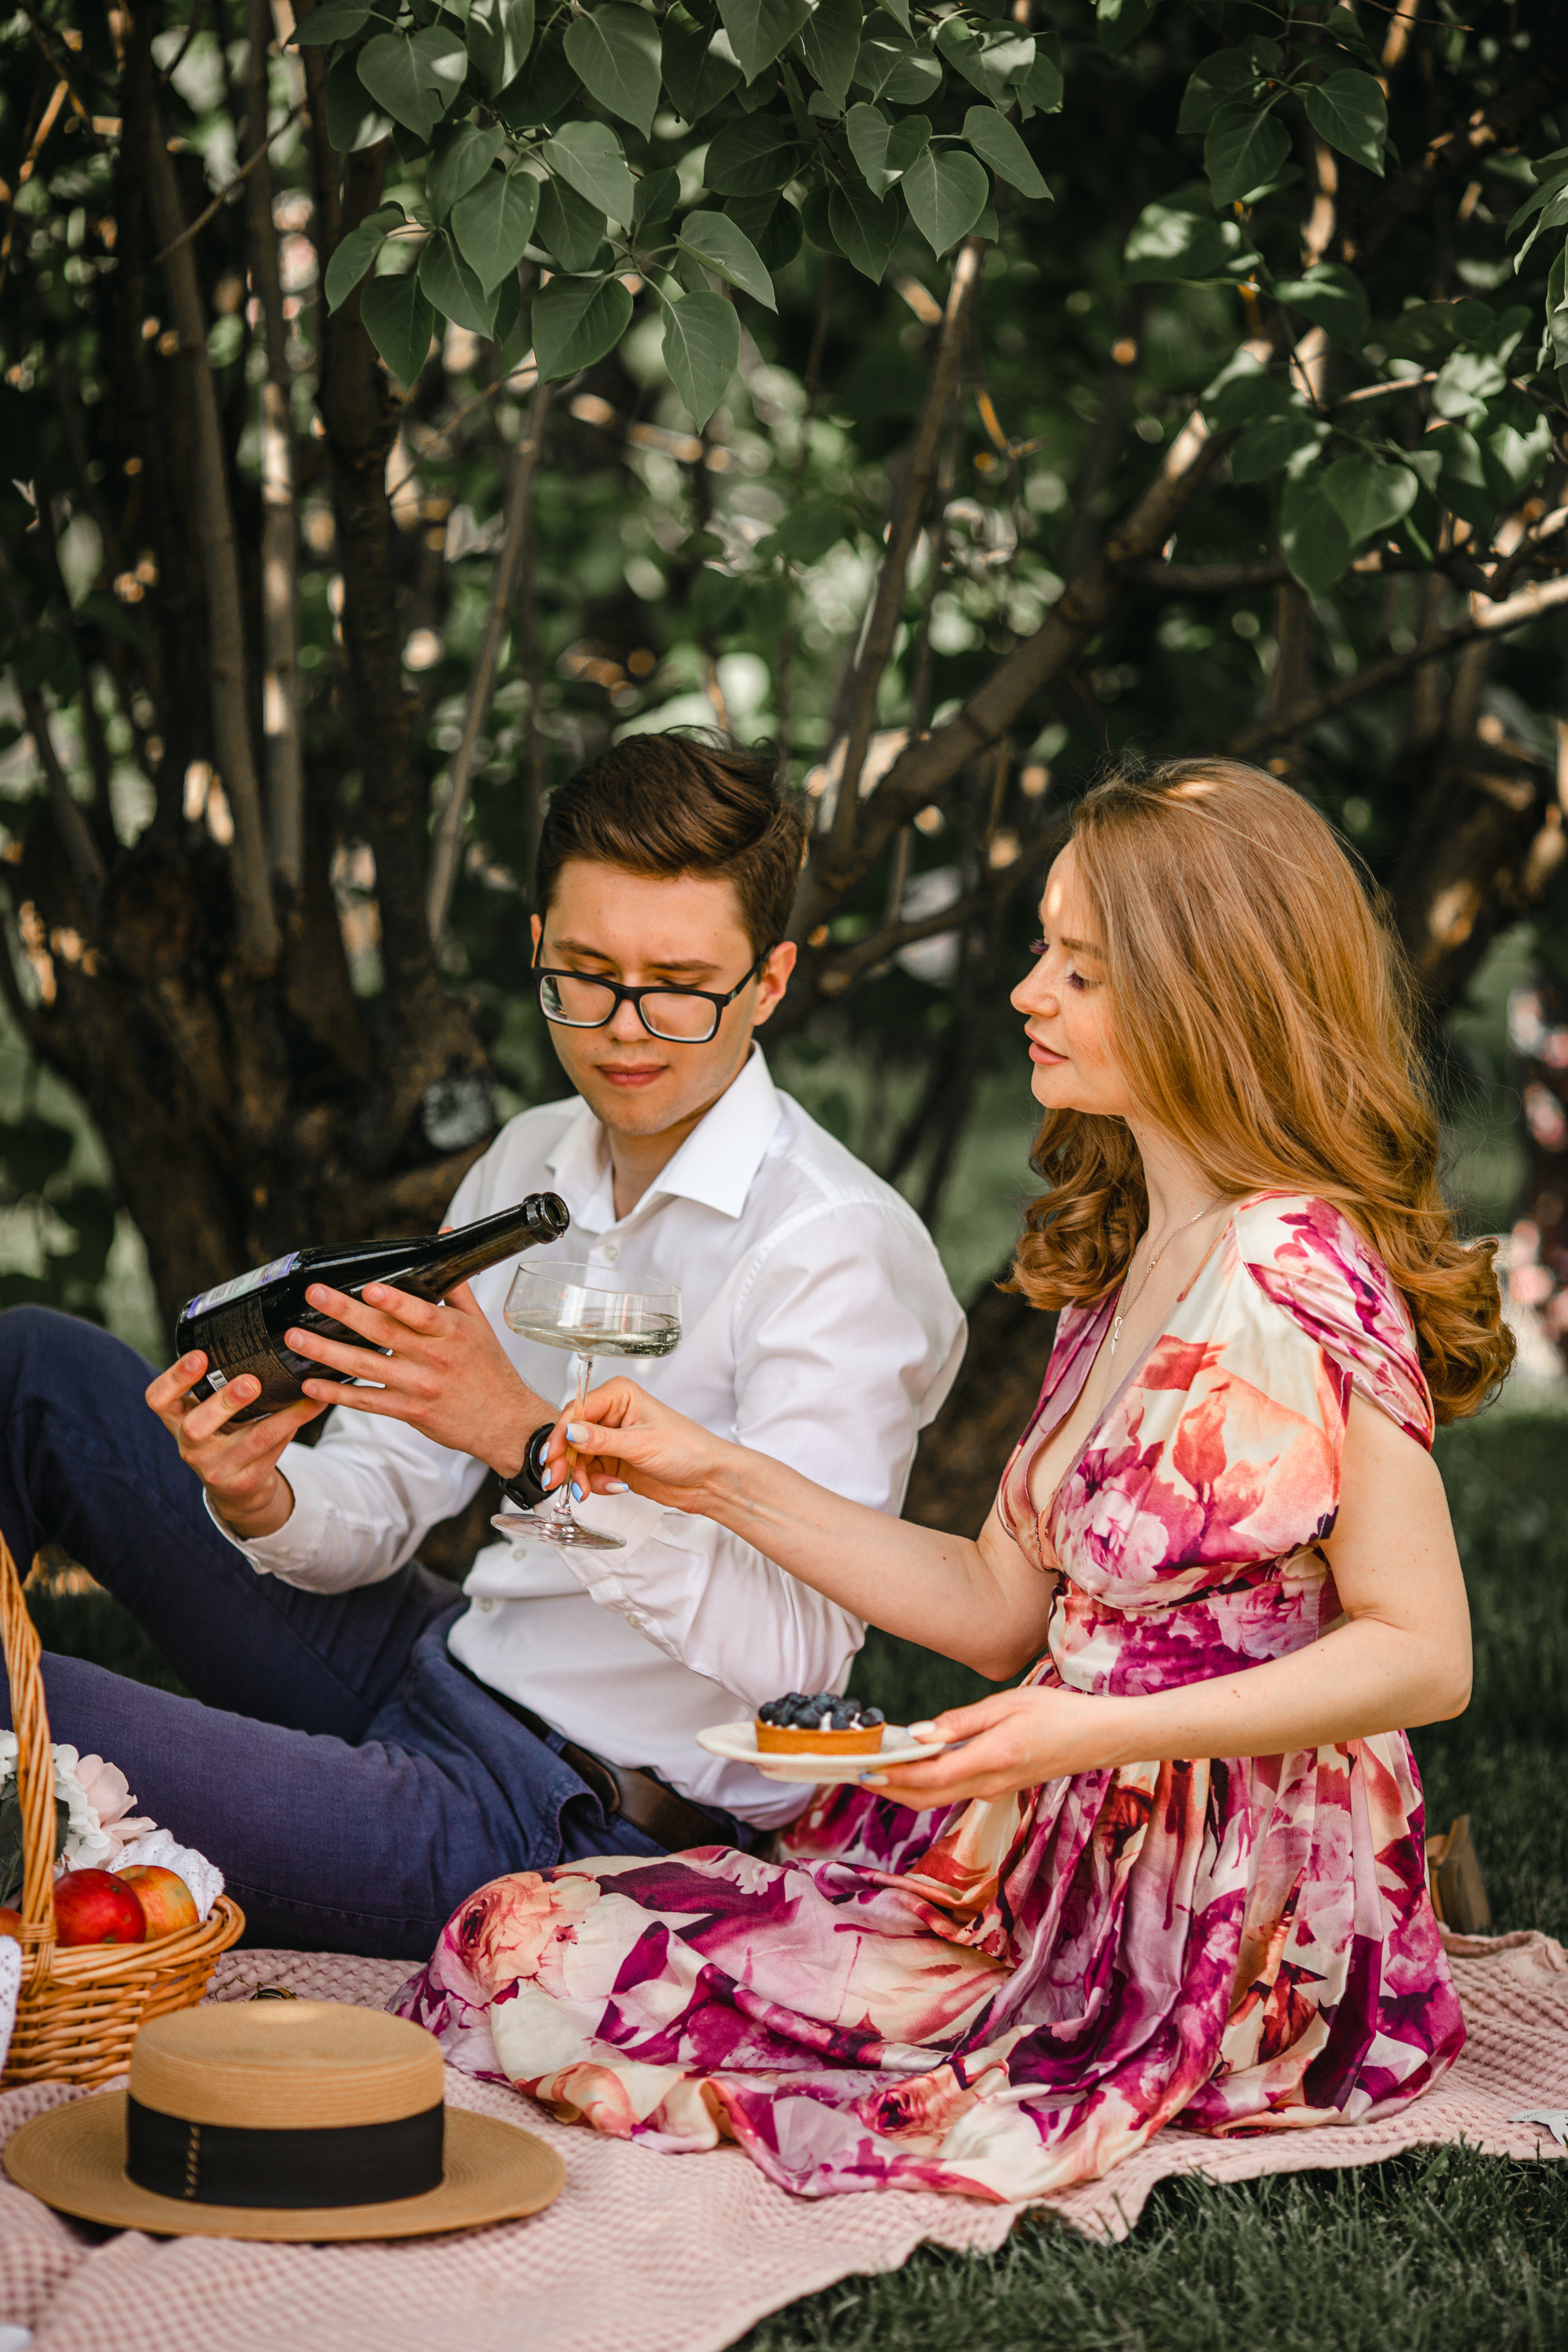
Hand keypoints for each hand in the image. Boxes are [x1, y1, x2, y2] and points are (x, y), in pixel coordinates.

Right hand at [145, 1353, 321, 1539]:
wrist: (236, 1488)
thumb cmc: (224, 1433)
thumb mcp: (210, 1410)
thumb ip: (219, 1381)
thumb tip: (259, 1332)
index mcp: (177, 1419)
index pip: (158, 1399)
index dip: (174, 1378)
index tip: (200, 1355)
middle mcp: (189, 1446)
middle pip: (195, 1427)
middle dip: (224, 1402)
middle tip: (251, 1382)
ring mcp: (215, 1467)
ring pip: (249, 1441)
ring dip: (280, 1416)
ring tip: (303, 1393)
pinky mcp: (244, 1481)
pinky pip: (274, 1449)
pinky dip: (297, 1423)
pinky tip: (315, 1405)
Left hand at [287, 1277, 547, 1474]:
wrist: (503, 1422)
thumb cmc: (489, 1368)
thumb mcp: (478, 1323)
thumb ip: (455, 1283)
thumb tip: (446, 1237)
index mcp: (451, 1333)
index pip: (420, 1313)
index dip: (393, 1302)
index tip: (367, 1288)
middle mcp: (433, 1359)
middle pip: (382, 1334)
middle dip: (344, 1313)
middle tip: (314, 1296)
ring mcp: (418, 1387)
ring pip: (365, 1367)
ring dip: (326, 1351)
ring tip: (296, 1336)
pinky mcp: (408, 1411)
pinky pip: (367, 1401)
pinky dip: (337, 1394)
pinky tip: (311, 1383)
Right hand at [542, 1377, 731, 1510]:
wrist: (707, 1479)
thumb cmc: (687, 1450)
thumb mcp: (641, 1444)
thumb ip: (601, 1440)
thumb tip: (569, 1432)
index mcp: (619, 1395)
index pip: (576, 1411)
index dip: (560, 1435)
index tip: (551, 1458)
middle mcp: (611, 1414)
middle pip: (570, 1434)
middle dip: (565, 1460)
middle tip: (558, 1481)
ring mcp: (611, 1438)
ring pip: (576, 1456)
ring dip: (580, 1476)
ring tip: (588, 1490)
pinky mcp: (612, 1460)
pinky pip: (588, 1471)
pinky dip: (593, 1483)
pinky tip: (612, 1487)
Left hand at [858, 1684, 1124, 1808]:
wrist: (1099, 1737)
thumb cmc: (1057, 1712)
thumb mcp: (1008, 1704)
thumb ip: (961, 1722)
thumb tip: (919, 1734)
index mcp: (993, 1759)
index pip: (931, 1777)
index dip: (894, 1776)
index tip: (863, 1767)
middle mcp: (991, 1783)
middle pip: (927, 1796)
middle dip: (889, 1788)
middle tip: (856, 1771)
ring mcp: (995, 1790)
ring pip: (939, 1797)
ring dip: (905, 1787)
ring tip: (875, 1766)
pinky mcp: (999, 1788)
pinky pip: (955, 1791)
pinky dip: (928, 1783)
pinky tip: (913, 1764)